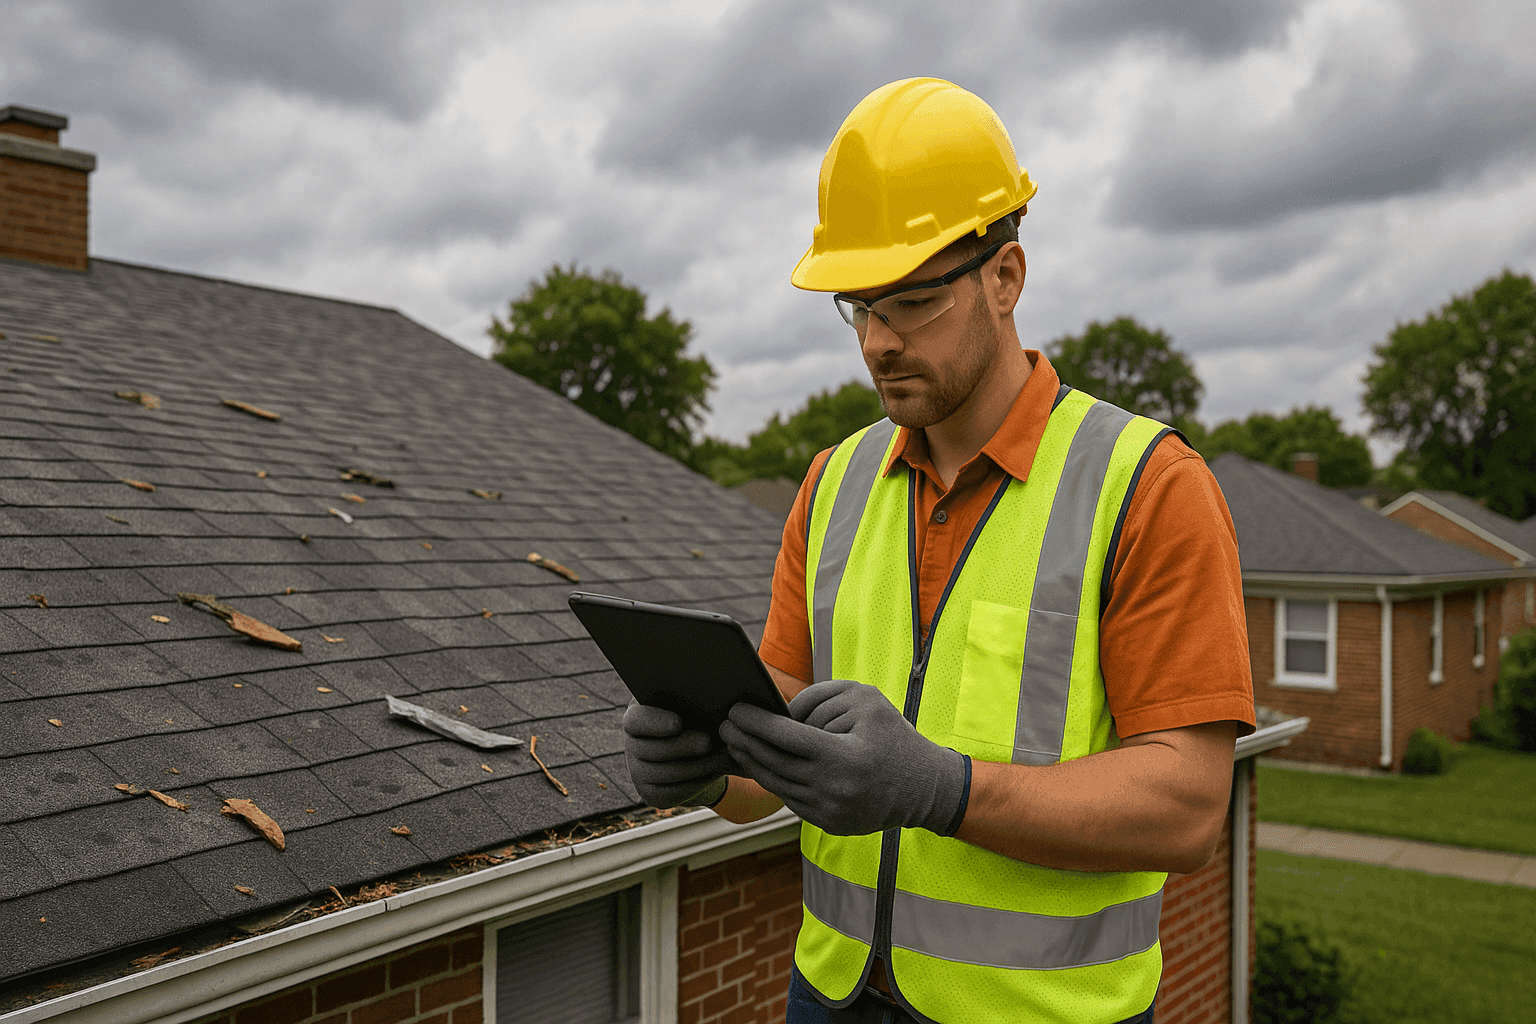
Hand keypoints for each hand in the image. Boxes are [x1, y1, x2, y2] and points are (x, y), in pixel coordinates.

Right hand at [622, 703, 732, 807]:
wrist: (699, 752)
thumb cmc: (696, 718)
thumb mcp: (693, 706)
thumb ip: (693, 701)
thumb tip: (706, 698)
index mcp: (638, 717)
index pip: (636, 721)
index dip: (654, 723)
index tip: (678, 723)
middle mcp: (632, 745)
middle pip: (651, 749)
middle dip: (682, 746)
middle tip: (708, 742)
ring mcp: (638, 772)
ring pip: (665, 773)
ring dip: (697, 765)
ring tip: (722, 756)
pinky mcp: (650, 793)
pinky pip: (672, 792)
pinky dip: (697, 783)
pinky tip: (715, 772)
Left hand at [719, 680, 967, 836]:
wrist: (923, 787)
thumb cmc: (893, 736)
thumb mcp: (865, 700)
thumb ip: (819, 698)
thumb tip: (781, 713)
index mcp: (842, 758)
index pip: (786, 738)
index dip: (756, 723)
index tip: (735, 711)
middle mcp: (832, 790)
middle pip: (774, 763)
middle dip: (746, 742)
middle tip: (725, 725)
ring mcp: (828, 813)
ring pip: (777, 784)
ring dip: (753, 762)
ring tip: (736, 743)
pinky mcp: (828, 824)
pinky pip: (791, 799)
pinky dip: (773, 780)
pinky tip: (761, 764)